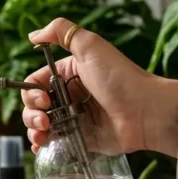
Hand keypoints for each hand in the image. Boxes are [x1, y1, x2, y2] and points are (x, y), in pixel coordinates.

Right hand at [21, 18, 177, 157]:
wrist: (146, 112)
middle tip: (44, 119)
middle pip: (34, 105)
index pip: (35, 82)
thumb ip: (61, 32)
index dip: (31, 91)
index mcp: (69, 74)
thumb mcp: (91, 47)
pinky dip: (42, 145)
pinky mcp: (80, 138)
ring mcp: (73, 118)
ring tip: (42, 135)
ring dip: (33, 130)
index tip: (42, 99)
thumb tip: (32, 35)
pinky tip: (41, 146)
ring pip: (40, 125)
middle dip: (31, 113)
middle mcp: (69, 95)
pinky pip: (54, 143)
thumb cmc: (120, 78)